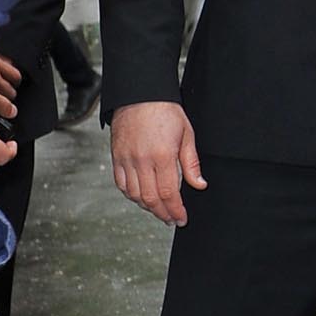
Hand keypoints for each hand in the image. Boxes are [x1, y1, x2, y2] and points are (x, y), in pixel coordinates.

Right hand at [111, 100, 205, 225]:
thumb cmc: (165, 111)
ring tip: (159, 211)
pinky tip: (141, 198)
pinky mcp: (116, 157)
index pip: (169, 193)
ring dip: (147, 207)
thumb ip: (191, 163)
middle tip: (171, 220)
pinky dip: (131, 195)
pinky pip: (121, 184)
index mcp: (162, 156)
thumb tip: (199, 185)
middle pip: (151, 198)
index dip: (175, 210)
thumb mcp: (187, 134)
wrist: (140, 95)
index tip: (181, 219)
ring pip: (134, 195)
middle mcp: (142, 160)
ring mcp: (126, 159)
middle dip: (163, 214)